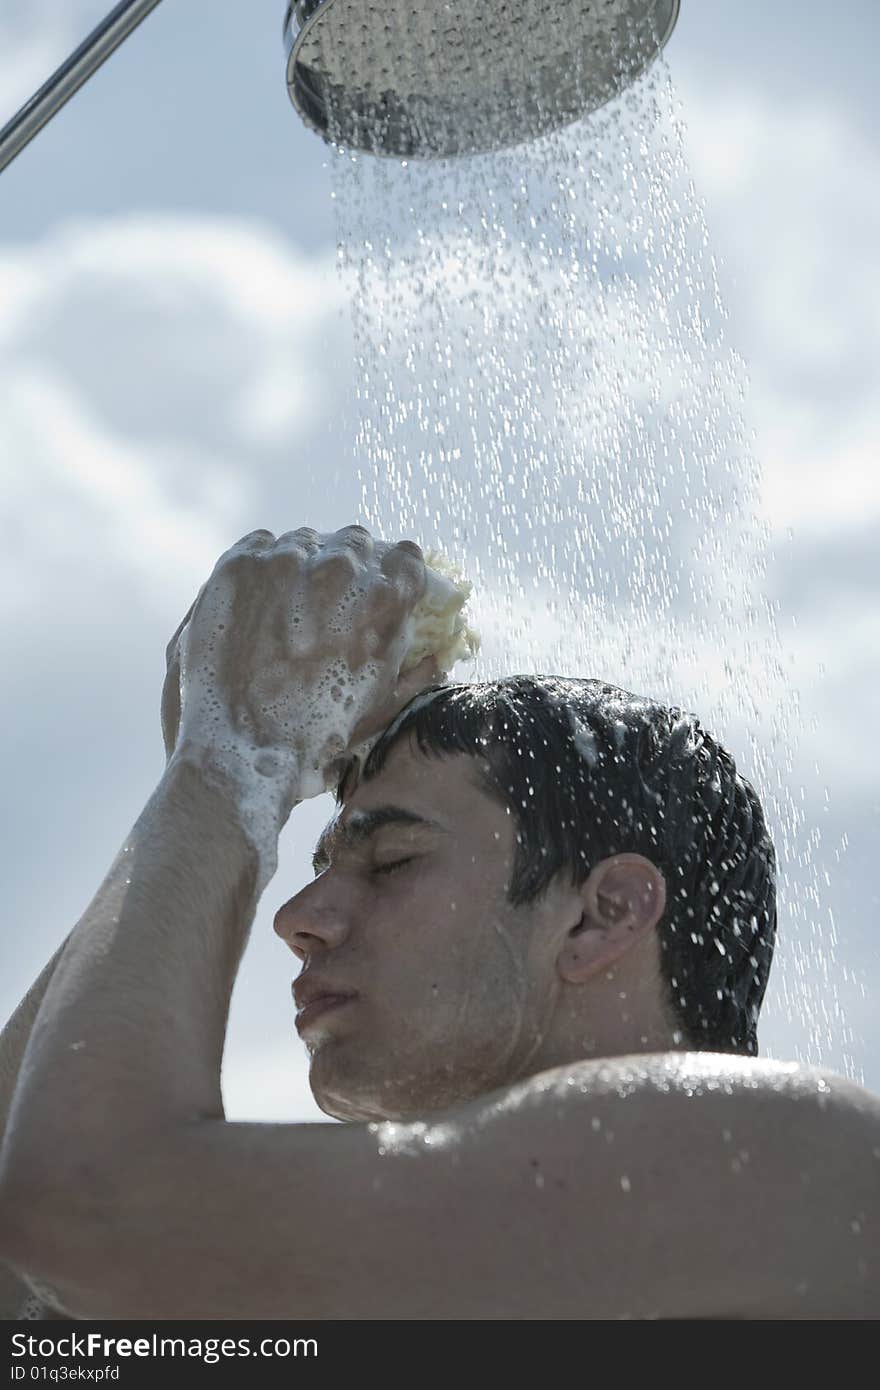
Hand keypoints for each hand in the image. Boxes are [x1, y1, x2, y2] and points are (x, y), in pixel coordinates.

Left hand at [161, 526, 443, 807]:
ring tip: (292, 609)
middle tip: (335, 606)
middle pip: (358, 543)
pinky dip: (267, 568)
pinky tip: (261, 603)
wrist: (237, 747)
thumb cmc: (315, 737)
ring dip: (308, 567)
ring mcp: (286, 560)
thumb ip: (414, 670)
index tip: (386, 591)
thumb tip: (437, 653)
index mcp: (384, 598)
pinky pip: (264, 546)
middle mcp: (340, 567)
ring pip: (309, 541)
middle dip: (353, 570)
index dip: (398, 577)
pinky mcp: (241, 564)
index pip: (407, 558)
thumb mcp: (381, 705)